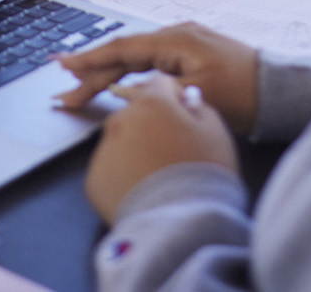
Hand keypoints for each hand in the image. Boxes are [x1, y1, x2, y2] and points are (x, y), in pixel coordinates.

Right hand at [56, 23, 260, 133]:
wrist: (281, 92)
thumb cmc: (244, 95)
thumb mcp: (196, 96)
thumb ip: (155, 92)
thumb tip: (120, 94)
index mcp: (176, 40)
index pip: (122, 49)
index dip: (90, 60)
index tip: (63, 68)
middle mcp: (177, 34)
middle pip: (126, 54)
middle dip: (94, 73)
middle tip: (65, 92)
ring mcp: (186, 42)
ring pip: (137, 58)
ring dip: (110, 74)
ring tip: (82, 89)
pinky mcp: (193, 54)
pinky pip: (152, 61)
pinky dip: (131, 72)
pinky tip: (118, 85)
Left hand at [84, 73, 238, 220]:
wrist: (180, 226)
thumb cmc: (203, 178)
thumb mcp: (216, 133)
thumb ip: (199, 108)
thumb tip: (186, 100)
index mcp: (152, 103)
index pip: (159, 84)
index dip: (174, 98)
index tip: (182, 115)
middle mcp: (121, 120)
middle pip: (136, 113)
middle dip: (151, 125)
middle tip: (172, 152)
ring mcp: (103, 150)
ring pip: (121, 142)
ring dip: (135, 151)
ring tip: (158, 177)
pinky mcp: (94, 180)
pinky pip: (110, 170)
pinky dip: (123, 177)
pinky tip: (143, 191)